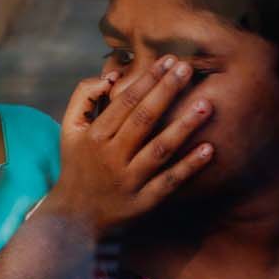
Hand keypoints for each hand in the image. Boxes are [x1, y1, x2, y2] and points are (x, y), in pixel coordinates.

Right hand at [41, 56, 214, 235]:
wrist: (74, 217)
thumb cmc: (77, 165)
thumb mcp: (69, 130)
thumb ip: (83, 98)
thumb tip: (109, 76)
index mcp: (94, 136)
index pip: (124, 102)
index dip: (147, 80)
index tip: (168, 61)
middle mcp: (110, 156)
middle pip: (143, 119)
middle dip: (166, 92)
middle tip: (187, 69)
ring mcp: (128, 180)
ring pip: (159, 149)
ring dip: (183, 126)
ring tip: (206, 104)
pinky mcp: (144, 202)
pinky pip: (169, 181)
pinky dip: (189, 166)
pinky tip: (209, 149)